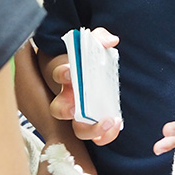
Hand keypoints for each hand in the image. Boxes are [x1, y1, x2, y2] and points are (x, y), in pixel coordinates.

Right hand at [49, 28, 121, 145]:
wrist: (93, 73)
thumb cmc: (90, 58)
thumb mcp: (94, 43)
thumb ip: (100, 37)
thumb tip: (111, 40)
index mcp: (68, 77)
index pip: (58, 74)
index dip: (61, 73)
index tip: (69, 71)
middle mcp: (70, 99)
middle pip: (59, 110)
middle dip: (65, 109)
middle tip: (76, 107)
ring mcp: (82, 114)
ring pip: (78, 129)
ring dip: (91, 128)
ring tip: (108, 121)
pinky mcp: (96, 123)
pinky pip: (97, 137)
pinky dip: (105, 135)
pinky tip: (116, 124)